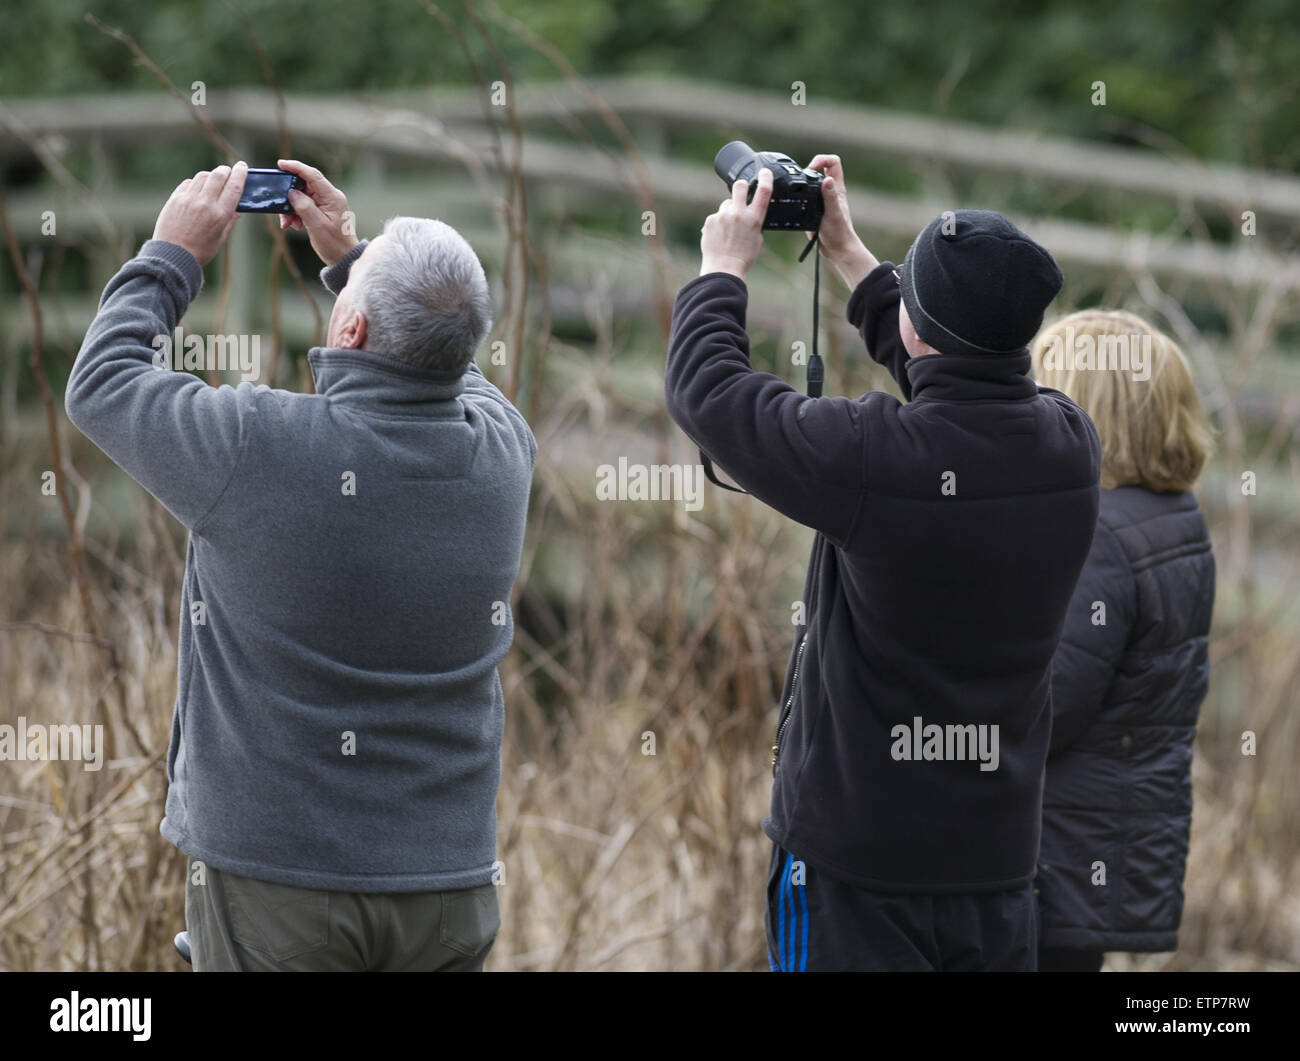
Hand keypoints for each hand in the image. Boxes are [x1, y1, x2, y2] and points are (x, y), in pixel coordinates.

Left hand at [151, 162, 245, 265]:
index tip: (242, 166)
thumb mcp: (221, 237)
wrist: (173, 255)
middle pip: (218, 175)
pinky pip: (188, 183)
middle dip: (225, 170)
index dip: (240, 173)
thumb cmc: (200, 250)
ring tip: (212, 182)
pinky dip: (195, 183)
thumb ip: (230, 220)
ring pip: (203, 176)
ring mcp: (188, 199)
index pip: (234, 186)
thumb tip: (238, 207)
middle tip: (228, 171)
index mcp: (220, 214)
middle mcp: (205, 203)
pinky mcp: (175, 199)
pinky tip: (197, 190)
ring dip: (210, 176)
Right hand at [276, 158, 359, 264]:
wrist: (343, 258)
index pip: (312, 175)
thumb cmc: (334, 244)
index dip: (296, 167)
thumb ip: (304, 206)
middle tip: (281, 209)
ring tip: (288, 223)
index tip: (281, 164)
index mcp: (332, 197)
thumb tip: (292, 192)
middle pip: (304, 186)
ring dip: (291, 208)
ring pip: (301, 196)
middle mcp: (330, 197)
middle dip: (289, 196)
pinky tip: (294, 224)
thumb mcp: (317, 225)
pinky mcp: (321, 210)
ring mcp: (326, 203)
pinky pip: (304, 205)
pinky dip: (295, 213)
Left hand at [699, 168, 771, 279]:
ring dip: (728, 212)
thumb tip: (751, 212)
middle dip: (741, 186)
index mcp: (755, 218)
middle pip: (740, 185)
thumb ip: (754, 222)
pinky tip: (720, 237)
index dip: (765, 177)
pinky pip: (716, 217)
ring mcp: (722, 216)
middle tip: (741, 193)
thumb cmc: (742, 258)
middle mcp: (738, 213)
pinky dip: (717, 224)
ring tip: (728, 231)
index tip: (764, 172)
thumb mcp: (757, 238)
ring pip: (726, 204)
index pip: (764, 190)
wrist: (723, 269)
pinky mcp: (710, 220)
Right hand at [805, 154, 877, 289]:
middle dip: (809, 168)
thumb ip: (830, 196)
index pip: (833, 162)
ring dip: (804, 182)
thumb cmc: (839, 233)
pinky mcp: (814, 208)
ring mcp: (822, 199)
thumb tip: (827, 179)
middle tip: (801, 179)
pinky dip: (800, 195)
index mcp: (836, 188)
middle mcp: (830, 191)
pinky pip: (806, 196)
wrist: (836, 249)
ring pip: (812, 182)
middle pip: (821, 168)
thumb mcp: (833, 213)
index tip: (811, 169)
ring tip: (796, 189)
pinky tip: (795, 202)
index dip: (822, 160)